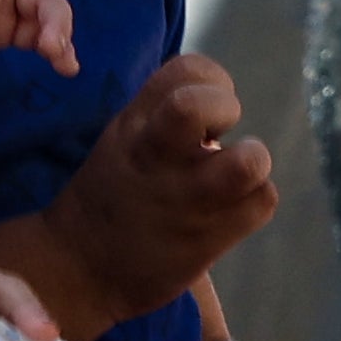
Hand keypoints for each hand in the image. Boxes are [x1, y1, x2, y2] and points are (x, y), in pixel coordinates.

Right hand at [40, 57, 281, 325]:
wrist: (78, 270)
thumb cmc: (107, 200)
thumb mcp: (120, 142)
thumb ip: (161, 118)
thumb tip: (216, 112)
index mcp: (133, 125)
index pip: (187, 69)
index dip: (212, 82)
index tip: (203, 112)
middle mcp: (156, 155)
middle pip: (199, 105)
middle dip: (225, 108)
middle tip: (217, 136)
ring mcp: (184, 199)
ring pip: (249, 160)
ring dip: (250, 160)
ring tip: (232, 176)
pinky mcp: (206, 240)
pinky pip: (262, 202)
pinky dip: (255, 201)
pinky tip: (230, 210)